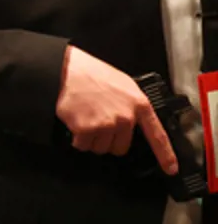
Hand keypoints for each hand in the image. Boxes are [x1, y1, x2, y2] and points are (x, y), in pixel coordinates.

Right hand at [56, 46, 177, 174]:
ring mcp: (106, 124)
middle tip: (98, 123)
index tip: (170, 169)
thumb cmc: (92, 74)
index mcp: (139, 104)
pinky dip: (77, 138)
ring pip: (100, 148)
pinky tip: (75, 121)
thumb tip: (133, 122)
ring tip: (85, 117)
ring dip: (91, 139)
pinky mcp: (86, 129)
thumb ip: (132, 106)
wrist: (67, 70)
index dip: (165, 155)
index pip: (157, 135)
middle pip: (120, 147)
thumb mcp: (123, 85)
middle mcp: (125, 117)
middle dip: (108, 140)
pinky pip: (82, 145)